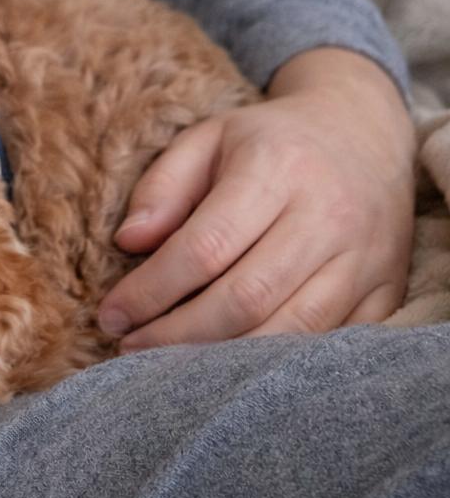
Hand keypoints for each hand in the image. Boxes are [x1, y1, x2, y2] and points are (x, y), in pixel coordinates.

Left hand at [97, 48, 413, 349]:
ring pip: (289, 330)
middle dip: (177, 334)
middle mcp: (328, 216)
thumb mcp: (208, 138)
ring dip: (221, 359)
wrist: (365, 132)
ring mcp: (364, 258)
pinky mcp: (386, 289)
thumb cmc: (269, 141)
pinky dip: (274, 362)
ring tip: (168, 364)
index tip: (111, 314)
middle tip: (130, 347)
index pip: (205, 247)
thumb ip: (162, 186)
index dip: (151, 290)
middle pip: (246, 298)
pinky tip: (228, 365)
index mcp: (277, 169)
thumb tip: (128, 242)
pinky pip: (327, 342)